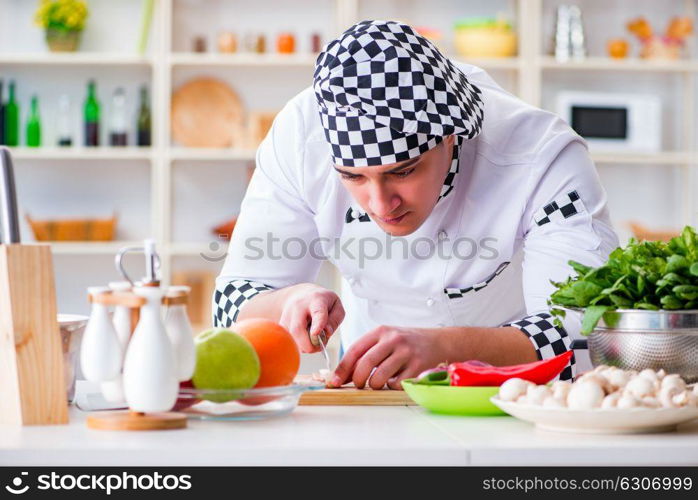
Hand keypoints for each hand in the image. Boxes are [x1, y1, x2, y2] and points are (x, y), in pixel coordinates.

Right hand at [279, 283, 344, 352]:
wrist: (300, 294)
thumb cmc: (322, 302)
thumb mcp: (336, 306)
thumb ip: (335, 320)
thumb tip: (326, 332)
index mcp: (316, 300)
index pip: (318, 313)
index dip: (317, 324)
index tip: (316, 333)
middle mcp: (298, 307)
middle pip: (298, 329)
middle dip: (309, 345)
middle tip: (319, 346)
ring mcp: (286, 316)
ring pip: (292, 339)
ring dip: (305, 345)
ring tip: (313, 337)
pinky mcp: (280, 325)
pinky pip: (289, 341)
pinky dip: (299, 345)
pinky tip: (304, 336)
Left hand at [330, 325, 447, 389]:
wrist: (438, 341)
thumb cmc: (406, 342)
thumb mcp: (386, 339)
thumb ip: (367, 352)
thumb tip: (344, 375)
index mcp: (380, 331)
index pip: (355, 350)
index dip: (342, 368)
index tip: (334, 381)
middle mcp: (393, 339)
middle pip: (365, 364)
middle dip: (357, 380)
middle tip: (359, 384)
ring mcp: (406, 352)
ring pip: (379, 377)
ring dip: (374, 385)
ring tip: (378, 383)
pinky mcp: (418, 366)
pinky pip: (396, 384)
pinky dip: (392, 387)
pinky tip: (396, 380)